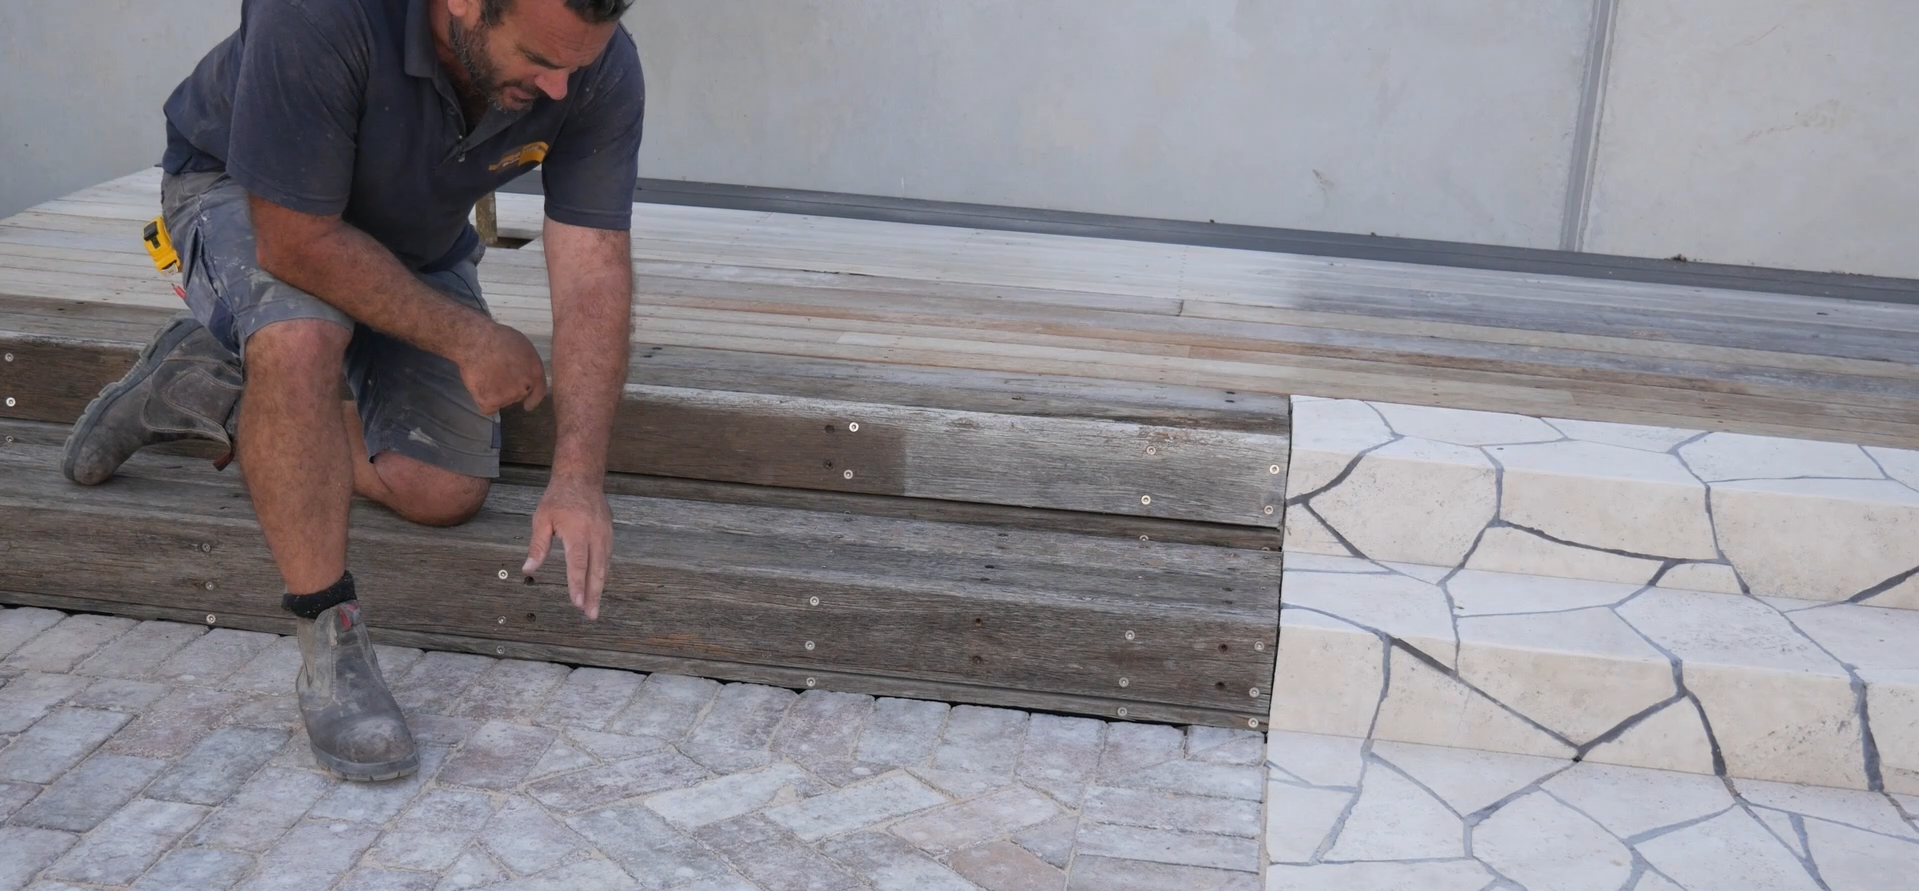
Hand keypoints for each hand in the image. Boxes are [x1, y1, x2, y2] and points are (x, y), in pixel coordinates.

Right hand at [458, 322, 548, 414]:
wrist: (475, 342)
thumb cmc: (496, 338)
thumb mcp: (523, 346)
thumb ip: (527, 363)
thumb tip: (525, 371)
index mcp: (535, 372)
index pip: (539, 392)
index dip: (533, 400)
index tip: (528, 405)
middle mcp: (525, 387)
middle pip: (518, 395)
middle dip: (509, 389)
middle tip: (496, 375)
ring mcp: (509, 396)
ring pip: (502, 401)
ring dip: (495, 393)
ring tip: (485, 374)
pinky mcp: (491, 402)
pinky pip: (488, 408)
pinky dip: (483, 401)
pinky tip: (479, 387)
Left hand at [523, 474, 612, 619]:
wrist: (581, 478)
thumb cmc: (559, 498)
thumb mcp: (541, 519)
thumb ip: (538, 545)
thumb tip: (528, 569)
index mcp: (577, 532)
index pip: (578, 564)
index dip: (577, 585)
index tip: (576, 603)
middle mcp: (595, 536)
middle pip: (596, 571)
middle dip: (593, 595)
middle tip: (591, 614)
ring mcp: (605, 535)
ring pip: (604, 567)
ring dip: (599, 588)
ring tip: (594, 606)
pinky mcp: (609, 534)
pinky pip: (607, 558)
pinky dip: (602, 574)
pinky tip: (597, 585)